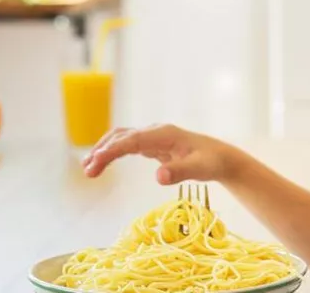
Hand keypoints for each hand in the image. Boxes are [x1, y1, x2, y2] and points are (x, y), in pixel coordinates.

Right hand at [81, 124, 242, 184]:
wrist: (220, 158)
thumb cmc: (211, 162)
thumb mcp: (200, 169)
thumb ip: (180, 172)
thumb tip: (159, 177)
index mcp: (164, 134)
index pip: (132, 140)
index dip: (113, 150)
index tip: (96, 162)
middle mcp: (155, 132)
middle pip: (122, 136)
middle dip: (103, 151)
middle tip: (88, 170)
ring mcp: (152, 136)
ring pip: (121, 138)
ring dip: (104, 150)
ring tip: (88, 168)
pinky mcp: (152, 144)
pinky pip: (127, 145)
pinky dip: (112, 152)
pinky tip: (101, 163)